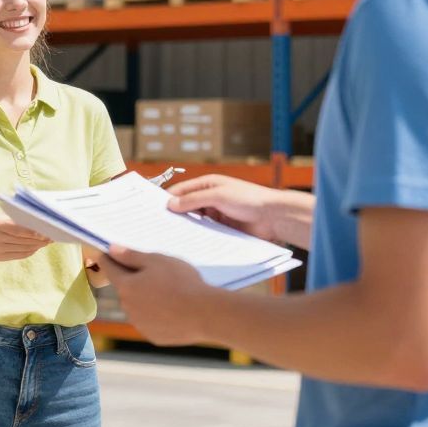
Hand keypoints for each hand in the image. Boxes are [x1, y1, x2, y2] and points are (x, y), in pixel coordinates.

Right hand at [0, 217, 51, 261]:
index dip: (32, 233)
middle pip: (22, 241)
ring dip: (36, 246)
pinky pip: (19, 255)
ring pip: (22, 249)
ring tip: (46, 242)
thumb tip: (37, 223)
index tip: (45, 233)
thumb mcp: (0, 218)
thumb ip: (15, 220)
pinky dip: (30, 251)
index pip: (18, 230)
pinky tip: (36, 247)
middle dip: (38, 240)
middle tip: (51, 237)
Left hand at [97, 244, 215, 345]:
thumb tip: (111, 250)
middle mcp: (127, 307)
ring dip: (145, 300)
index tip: (104, 254)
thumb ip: (131, 256)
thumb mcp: (157, 261)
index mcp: (126, 286)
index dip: (107, 259)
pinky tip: (173, 311)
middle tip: (155, 276)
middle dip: (134, 281)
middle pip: (125, 289)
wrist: (205, 314)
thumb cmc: (182, 282)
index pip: (109, 269)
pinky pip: (150, 322)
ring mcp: (140, 324)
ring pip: (137, 307)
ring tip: (170, 295)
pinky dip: (157, 316)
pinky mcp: (153, 336)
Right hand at [166, 175, 284, 242]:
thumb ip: (193, 200)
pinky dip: (197, 235)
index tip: (153, 210)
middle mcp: (210, 198)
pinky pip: (205, 232)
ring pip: (195, 220)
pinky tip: (188, 242)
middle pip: (186, 206)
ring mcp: (216, 214)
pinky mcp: (222, 229)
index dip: (168, 199)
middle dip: (175, 214)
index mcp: (208, 184)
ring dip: (186, 226)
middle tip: (158, 225)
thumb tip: (170, 204)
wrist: (274, 217)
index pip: (181, 190)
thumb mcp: (218, 195)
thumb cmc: (248, 199)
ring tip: (170, 236)